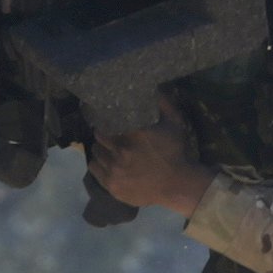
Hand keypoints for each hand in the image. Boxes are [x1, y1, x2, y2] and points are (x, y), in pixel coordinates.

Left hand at [90, 108, 213, 217]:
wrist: (179, 186)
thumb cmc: (177, 153)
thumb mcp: (175, 124)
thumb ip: (164, 103)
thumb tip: (154, 87)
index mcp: (135, 134)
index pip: (107, 121)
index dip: (106, 119)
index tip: (107, 118)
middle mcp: (121, 151)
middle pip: (99, 136)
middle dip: (103, 133)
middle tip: (108, 134)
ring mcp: (115, 170)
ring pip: (96, 152)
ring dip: (100, 148)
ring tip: (107, 149)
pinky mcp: (112, 185)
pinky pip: (94, 168)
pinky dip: (98, 163)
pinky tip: (105, 162)